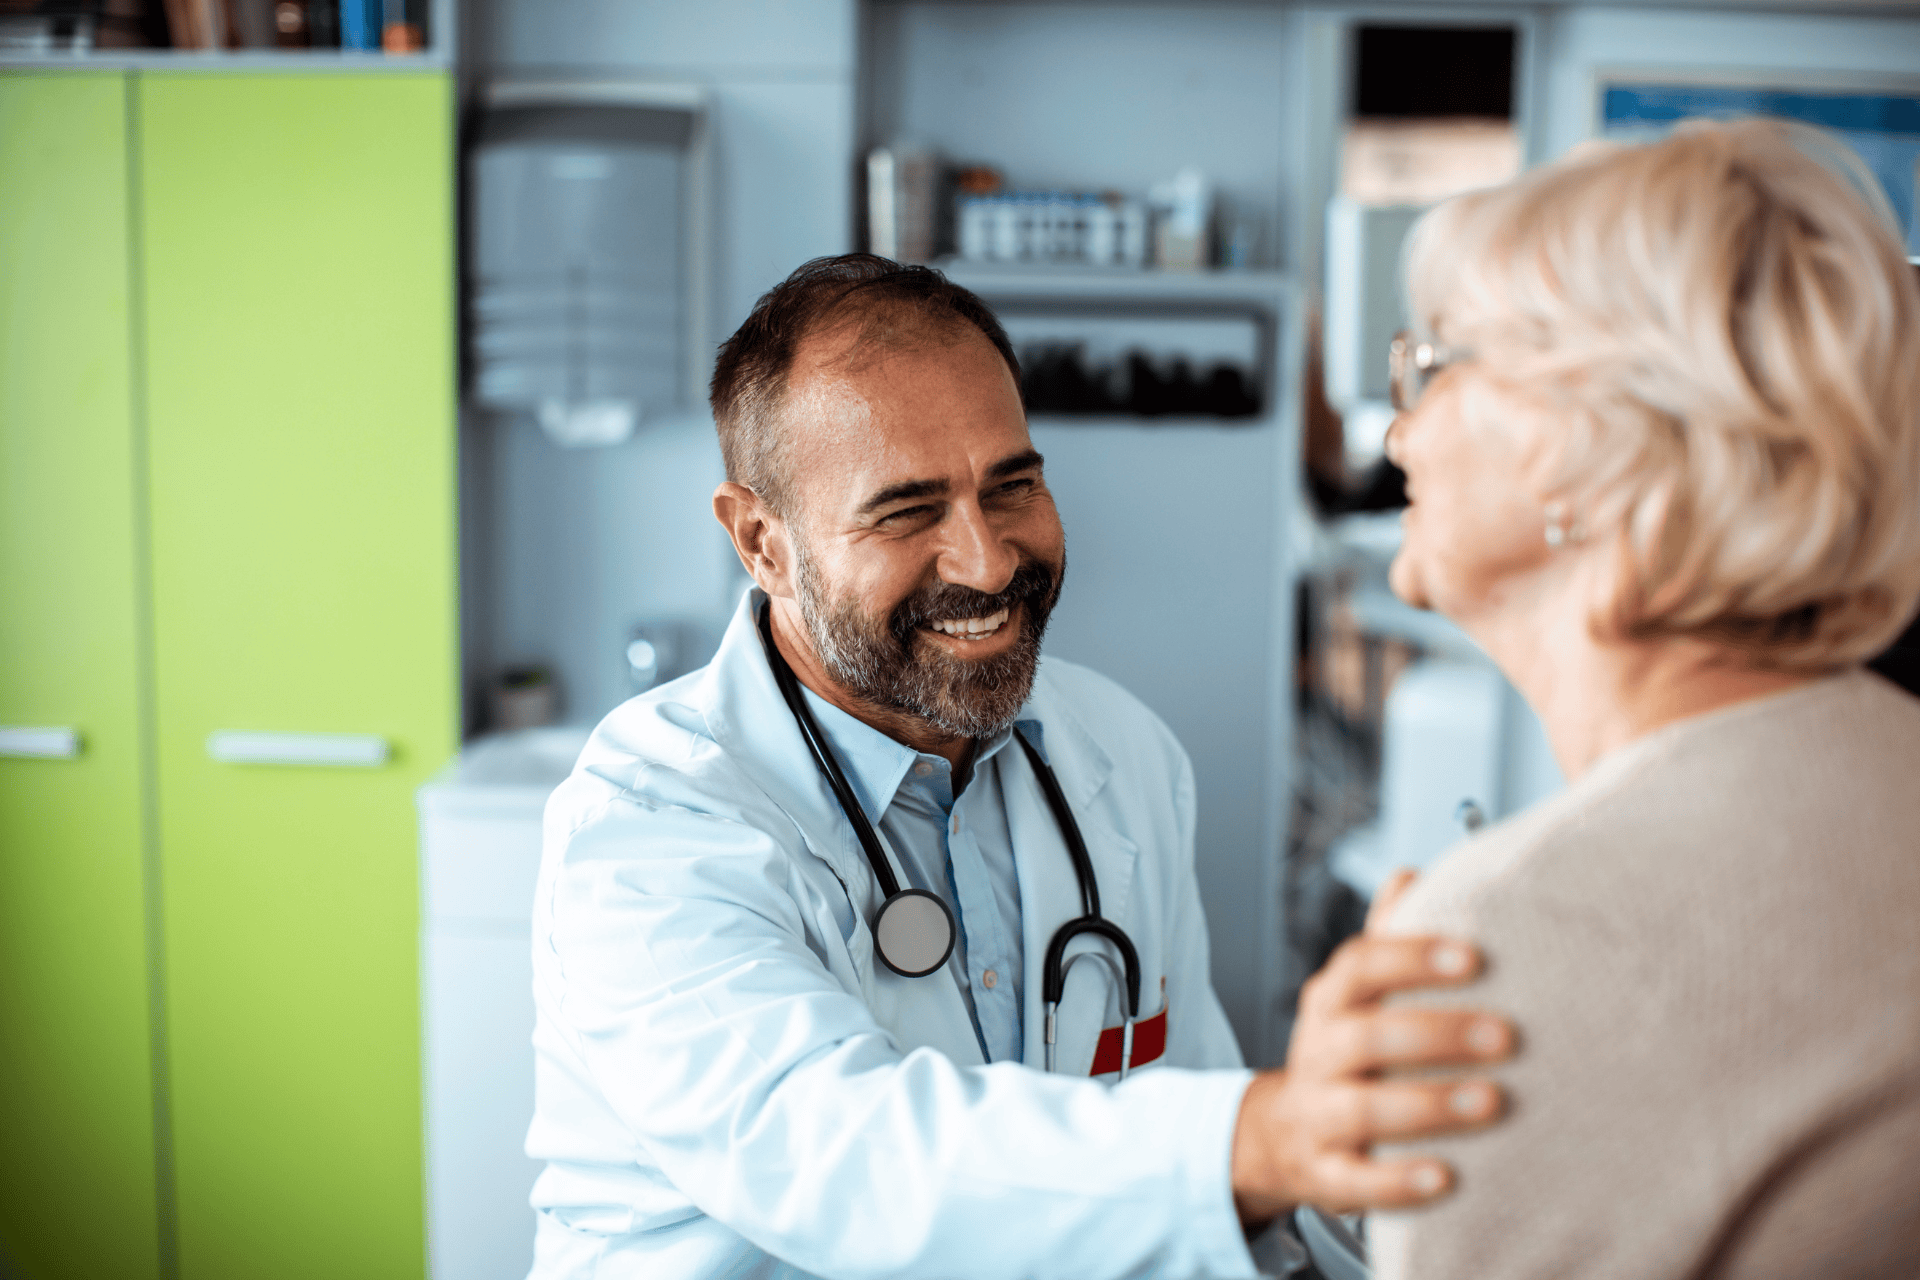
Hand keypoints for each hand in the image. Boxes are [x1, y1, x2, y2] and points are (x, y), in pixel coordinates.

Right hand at [1230, 870, 1512, 1222]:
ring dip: (1427, 1104)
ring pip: (1360, 1109)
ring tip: (1492, 1102)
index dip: (1414, 958)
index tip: (1475, 958)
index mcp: (1331, 1000)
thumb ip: (1389, 937)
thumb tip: (1414, 872)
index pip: (1360, 966)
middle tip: (1506, 1036)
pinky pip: (1355, 1182)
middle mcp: (1318, 1052)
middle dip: (1435, 1033)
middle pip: (1363, 1035)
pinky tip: (1445, 1178)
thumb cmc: (1349, 1049)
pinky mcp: (1324, 1174)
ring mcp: (1317, 1115)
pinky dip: (1397, 1181)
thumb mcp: (1359, 992)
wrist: (1286, 1132)